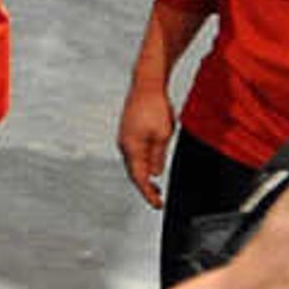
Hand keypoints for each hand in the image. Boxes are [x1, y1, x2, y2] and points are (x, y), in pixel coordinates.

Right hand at [117, 82, 175, 206]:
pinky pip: (135, 152)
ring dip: (144, 174)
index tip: (157, 204)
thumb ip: (158, 156)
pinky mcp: (128, 131)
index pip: (139, 178)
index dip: (148, 193)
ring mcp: (125, 138)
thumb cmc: (154, 106)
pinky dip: (142, 162)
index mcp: (132, 147)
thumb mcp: (163, 135)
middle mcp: (125, 145)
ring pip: (134, 163)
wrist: (146, 84)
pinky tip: (151, 163)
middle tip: (158, 198)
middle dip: (146, 187)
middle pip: (134, 172)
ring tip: (155, 185)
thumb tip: (155, 173)